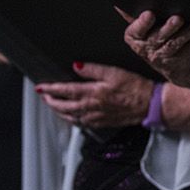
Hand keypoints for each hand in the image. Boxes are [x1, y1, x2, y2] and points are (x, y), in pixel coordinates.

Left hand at [35, 62, 153, 128]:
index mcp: (92, 94)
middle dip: (50, 101)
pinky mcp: (101, 123)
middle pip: (63, 107)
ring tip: (53, 105)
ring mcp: (95, 117)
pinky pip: (80, 123)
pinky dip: (71, 119)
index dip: (50, 89)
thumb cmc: (134, 87)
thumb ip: (93, 69)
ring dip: (59, 111)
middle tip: (43, 95)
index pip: (65, 91)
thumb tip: (76, 66)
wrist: (149, 104)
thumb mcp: (114, 72)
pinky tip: (71, 116)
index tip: (40, 87)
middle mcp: (91, 108)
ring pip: (70, 117)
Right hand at [125, 10, 189, 84]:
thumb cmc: (153, 35)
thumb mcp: (141, 27)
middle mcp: (146, 49)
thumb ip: (133, 14)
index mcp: (134, 37)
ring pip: (174, 45)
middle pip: (158, 37)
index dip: (142, 23)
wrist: (167, 63)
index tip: (149, 14)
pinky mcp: (176, 63)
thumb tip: (118, 1)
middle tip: (178, 18)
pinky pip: (187, 52)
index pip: (136, 30)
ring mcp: (161, 58)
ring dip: (186, 34)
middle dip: (169, 28)